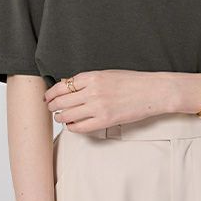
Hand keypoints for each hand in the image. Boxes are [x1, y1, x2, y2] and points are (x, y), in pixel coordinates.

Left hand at [43, 69, 173, 131]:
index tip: (48, 97)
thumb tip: (68, 85)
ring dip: (60, 117)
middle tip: (51, 108)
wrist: (153, 91)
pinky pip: (80, 127)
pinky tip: (73, 125)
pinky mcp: (105, 120)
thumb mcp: (108, 74)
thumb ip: (88, 80)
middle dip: (52, 106)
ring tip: (61, 117)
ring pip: (67, 115)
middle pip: (61, 101)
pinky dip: (72, 127)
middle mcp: (92, 91)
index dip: (51, 93)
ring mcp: (98, 107)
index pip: (62, 86)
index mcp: (92, 76)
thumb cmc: (133, 82)